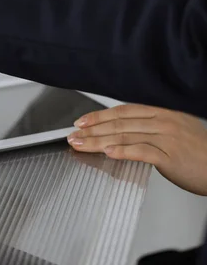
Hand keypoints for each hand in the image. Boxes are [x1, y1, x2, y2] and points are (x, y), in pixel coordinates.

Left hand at [67, 104, 206, 195]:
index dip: (100, 116)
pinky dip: (123, 151)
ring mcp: (167, 138)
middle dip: (93, 129)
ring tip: (81, 144)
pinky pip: (142, 151)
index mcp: (162, 112)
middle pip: (119, 123)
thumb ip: (150, 127)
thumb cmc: (198, 152)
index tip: (81, 122)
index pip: (124, 111)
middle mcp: (163, 122)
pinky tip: (108, 152)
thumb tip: (122, 130)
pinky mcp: (170, 156)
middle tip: (73, 135)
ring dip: (99, 141)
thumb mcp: (174, 130)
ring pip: (125, 136)